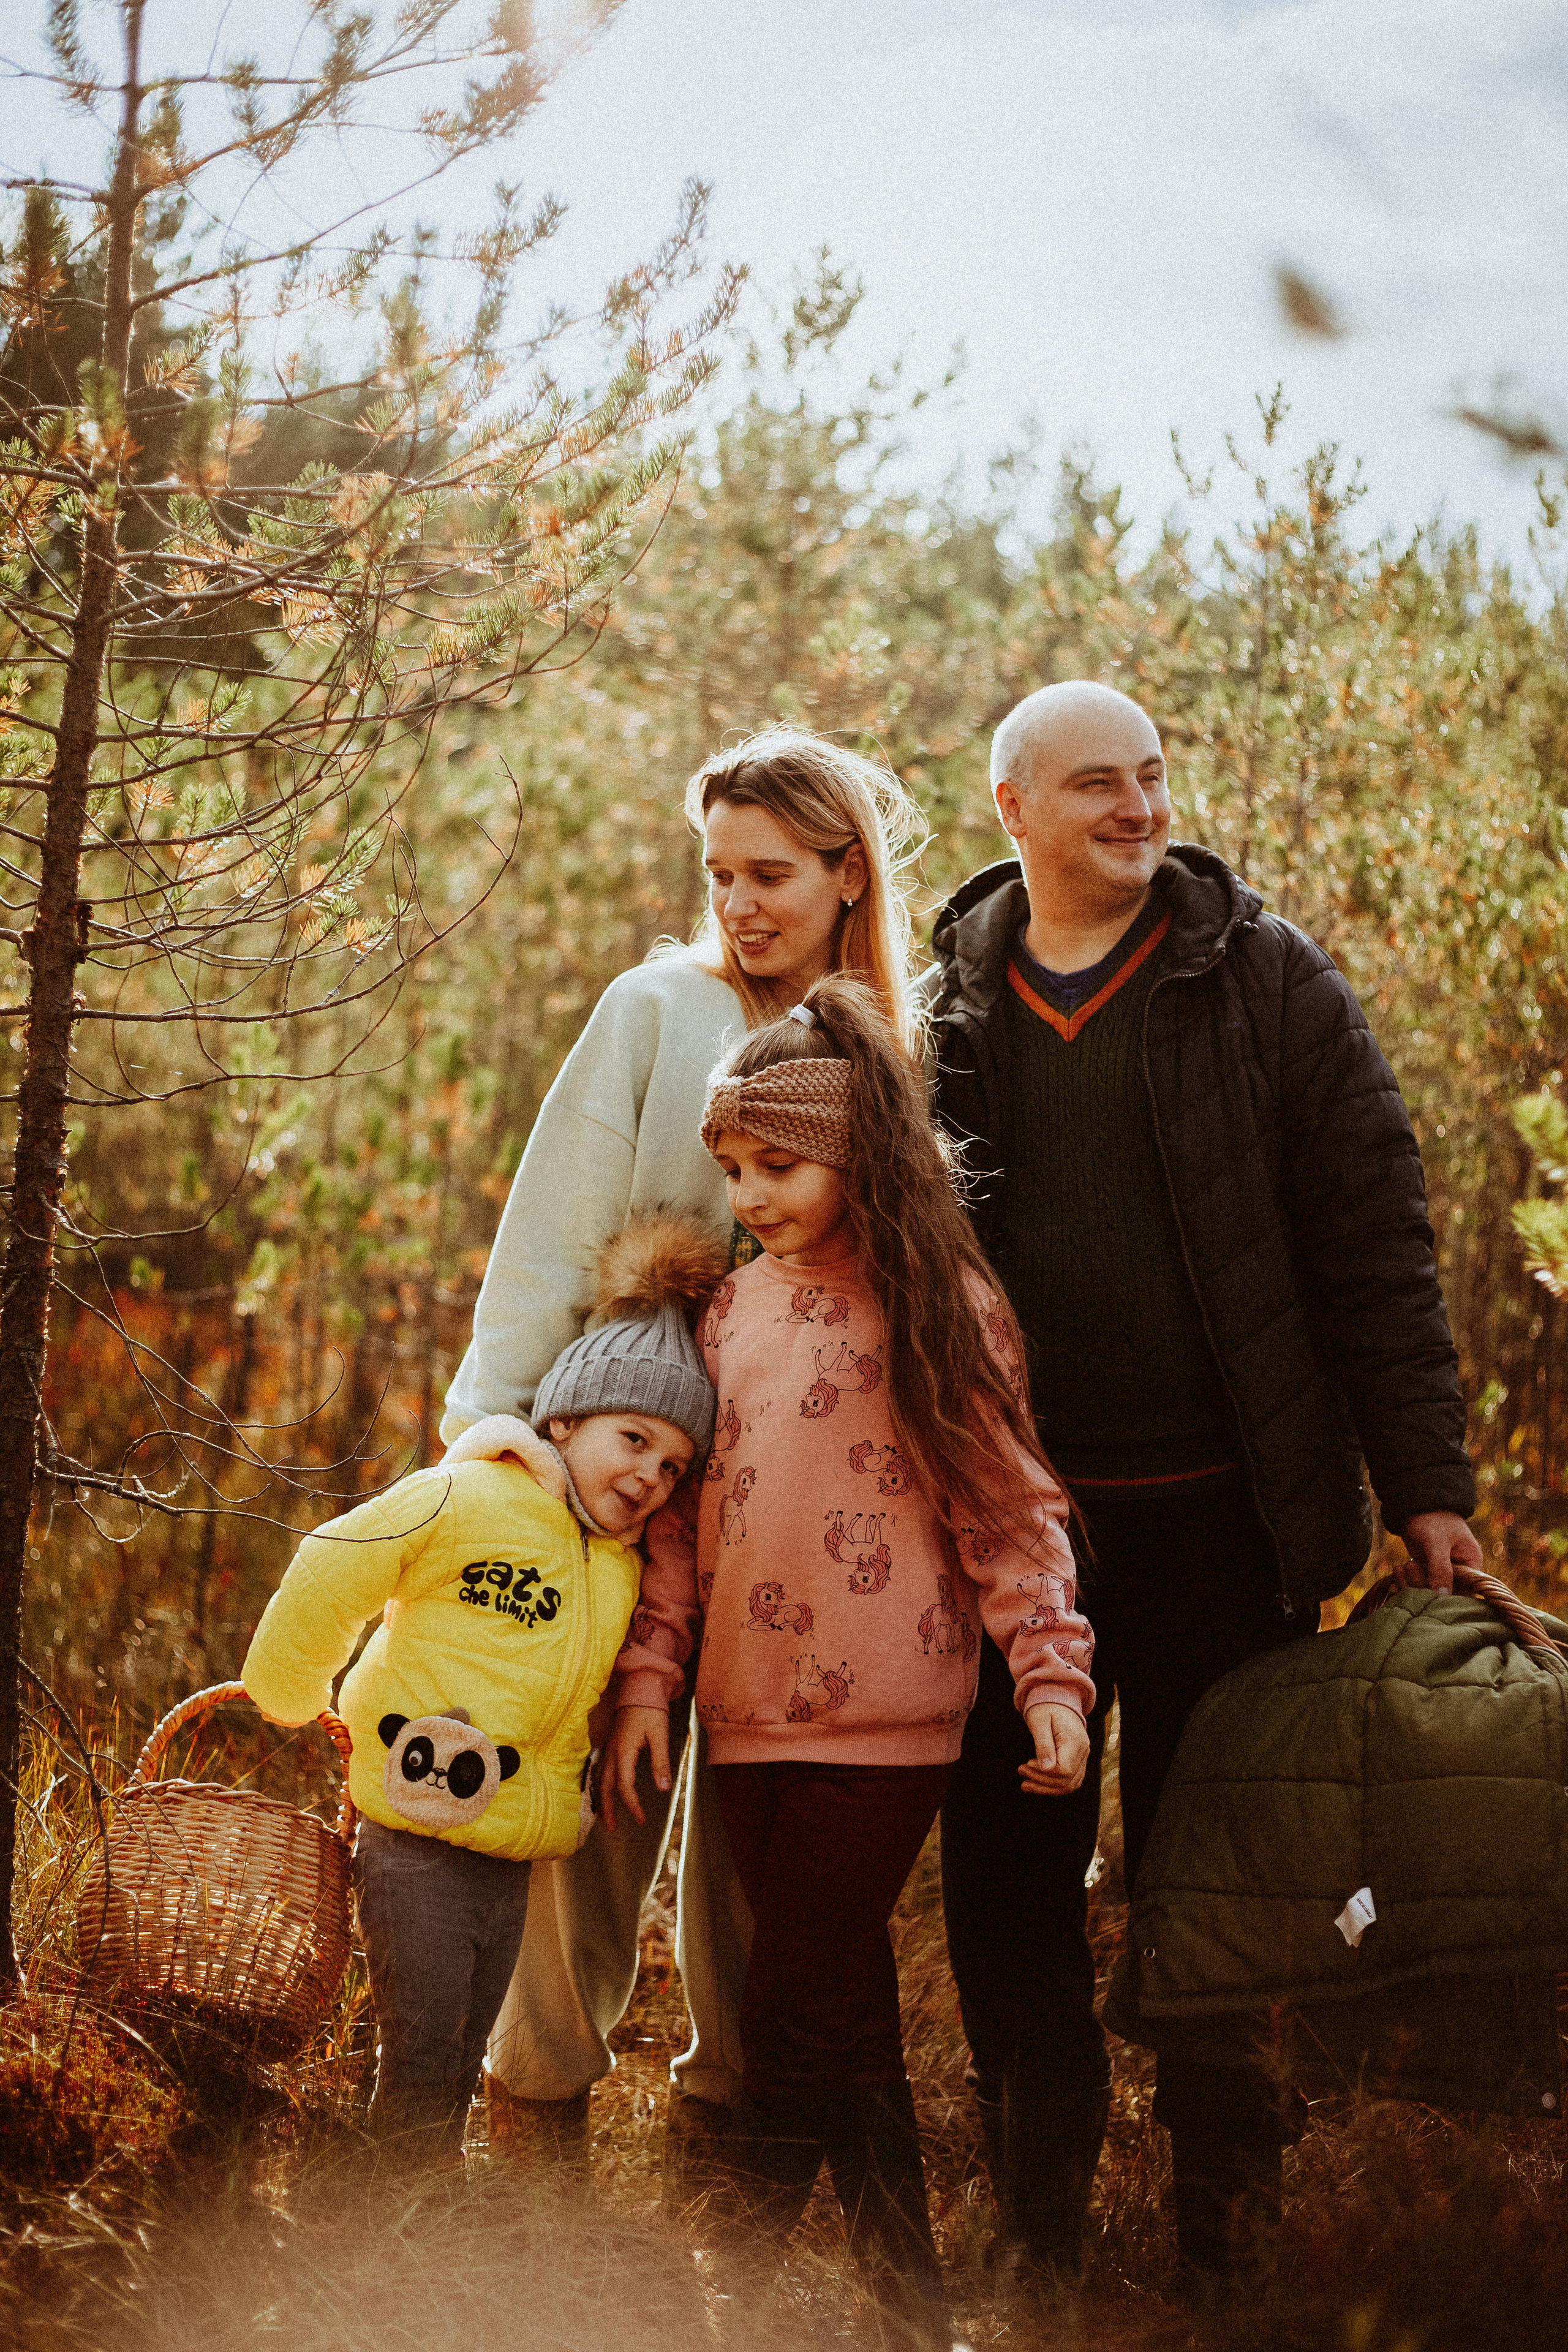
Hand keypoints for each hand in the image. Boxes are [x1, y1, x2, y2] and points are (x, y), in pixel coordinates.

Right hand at [600, 1705, 671, 1832]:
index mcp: (623, 1750)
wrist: (639, 1686)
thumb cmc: (650, 1709)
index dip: (632, 1804)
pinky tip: (607, 1792)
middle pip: (605, 1786)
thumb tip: (664, 1788)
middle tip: (613, 1829)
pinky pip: (602, 1770)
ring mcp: (609, 1747)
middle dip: (608, 1809)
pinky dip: (603, 1786)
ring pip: (601, 1779)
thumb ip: (660, 1762)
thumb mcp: (659, 1735)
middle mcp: (612, 1751)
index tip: (641, 1819)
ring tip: (607, 1817)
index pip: (625, 1785)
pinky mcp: (611, 1744)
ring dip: (603, 1799)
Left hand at [1020, 1702, 1089, 1795]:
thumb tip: (1046, 1769)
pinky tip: (1036, 1783)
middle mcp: (1083, 1751)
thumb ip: (1043, 1745)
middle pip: (1066, 1781)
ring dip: (1046, 1788)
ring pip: (1069, 1785)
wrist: (1058, 1700)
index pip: (1063, 1770)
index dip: (1044, 1773)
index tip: (1027, 1763)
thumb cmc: (1045, 1708)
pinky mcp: (1078, 1761)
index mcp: (1075, 1741)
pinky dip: (1053, 1786)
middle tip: (1020, 1770)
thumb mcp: (1039, 1722)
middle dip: (1041, 1781)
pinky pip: (1069, 1781)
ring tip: (1025, 1783)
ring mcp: (1083, 1757)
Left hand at [1392, 1510, 1482, 1595]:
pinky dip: (1404, 1585)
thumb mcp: (1436, 1542)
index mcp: (1470, 1563)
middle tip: (1410, 1567)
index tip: (1430, 1593)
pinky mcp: (1424, 1570)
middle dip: (1423, 1585)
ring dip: (1410, 1584)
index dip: (1449, 1598)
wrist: (1413, 1504)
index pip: (1466, 1592)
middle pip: (1443, 1594)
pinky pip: (1416, 1585)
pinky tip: (1392, 1585)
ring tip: (1400, 1568)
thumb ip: (1440, 1569)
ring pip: (1426, 1590)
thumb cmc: (1431, 1518)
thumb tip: (1443, 1596)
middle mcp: (1458, 1570)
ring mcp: (1439, 1570)